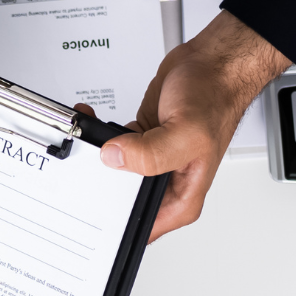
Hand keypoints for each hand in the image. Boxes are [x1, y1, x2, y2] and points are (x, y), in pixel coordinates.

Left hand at [96, 10, 289, 240]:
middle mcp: (167, 183)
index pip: (143, 230)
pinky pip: (111, 148)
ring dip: (95, 161)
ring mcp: (152, 162)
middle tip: (79, 174)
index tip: (91, 217)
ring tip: (83, 144)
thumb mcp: (186, 132)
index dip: (116, 230)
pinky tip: (90, 125)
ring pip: (113, 174)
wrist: (213, 65)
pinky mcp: (140, 141)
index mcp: (182, 197)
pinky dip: (97, 137)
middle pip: (121, 202)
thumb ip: (149, 153)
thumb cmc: (216, 98)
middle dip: (97, 191)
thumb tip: (114, 158)